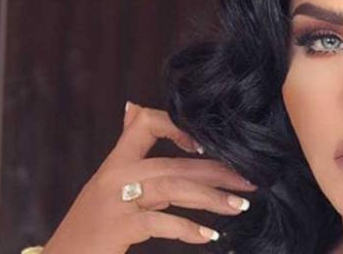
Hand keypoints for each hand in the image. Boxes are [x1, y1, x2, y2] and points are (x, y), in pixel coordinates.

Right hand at [41, 101, 256, 253]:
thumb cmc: (92, 223)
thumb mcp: (108, 182)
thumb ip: (130, 151)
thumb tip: (134, 107)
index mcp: (116, 161)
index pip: (147, 123)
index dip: (179, 127)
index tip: (207, 145)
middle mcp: (115, 175)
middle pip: (175, 163)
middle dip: (217, 171)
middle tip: (250, 180)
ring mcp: (115, 201)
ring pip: (173, 188)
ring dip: (213, 197)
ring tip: (241, 206)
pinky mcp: (118, 227)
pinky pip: (161, 222)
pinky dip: (188, 228)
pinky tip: (210, 235)